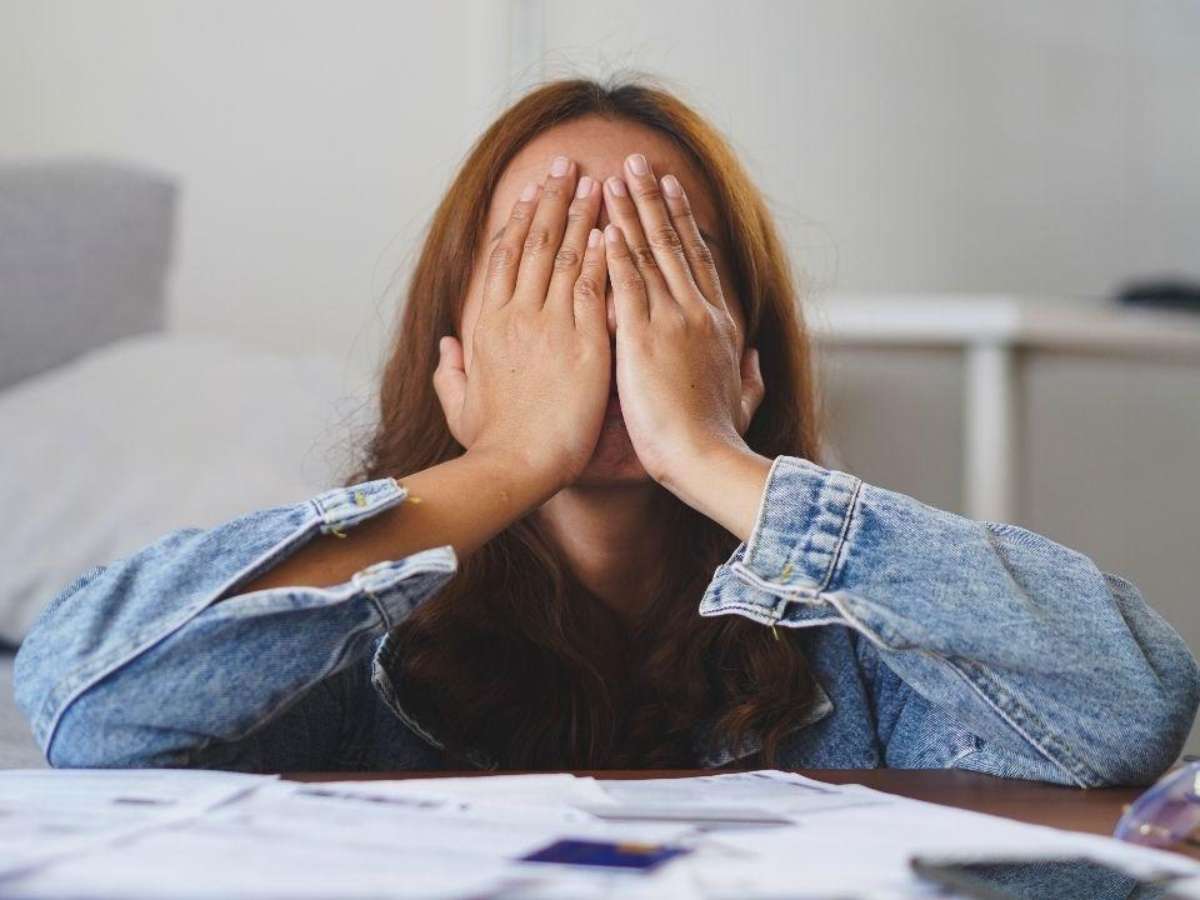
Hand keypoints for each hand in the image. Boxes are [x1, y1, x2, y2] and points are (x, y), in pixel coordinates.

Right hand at [433, 156, 610, 490]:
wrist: (518, 464)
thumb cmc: (491, 442)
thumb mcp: (458, 404)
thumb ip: (451, 370)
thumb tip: (447, 346)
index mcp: (486, 324)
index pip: (504, 258)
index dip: (519, 220)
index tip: (531, 192)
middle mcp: (515, 314)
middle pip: (535, 242)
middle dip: (552, 198)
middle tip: (567, 164)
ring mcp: (549, 324)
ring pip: (566, 254)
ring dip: (581, 213)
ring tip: (595, 180)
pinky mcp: (583, 341)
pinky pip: (593, 286)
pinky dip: (602, 253)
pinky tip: (612, 227)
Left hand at [600, 154, 764, 485]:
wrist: (707, 459)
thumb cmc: (721, 439)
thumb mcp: (744, 401)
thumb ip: (750, 376)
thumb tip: (754, 357)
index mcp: (719, 325)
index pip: (697, 261)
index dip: (683, 222)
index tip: (671, 191)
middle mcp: (697, 312)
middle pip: (673, 243)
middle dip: (654, 198)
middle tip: (639, 161)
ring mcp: (672, 320)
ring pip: (648, 252)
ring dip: (630, 210)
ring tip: (615, 174)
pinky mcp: (643, 335)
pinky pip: (626, 281)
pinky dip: (614, 248)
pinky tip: (602, 221)